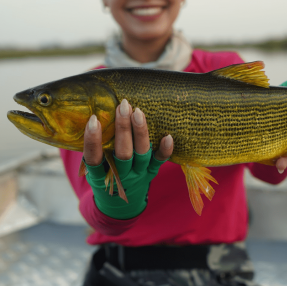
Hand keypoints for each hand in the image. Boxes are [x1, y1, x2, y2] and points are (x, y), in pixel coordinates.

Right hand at [82, 99, 173, 218]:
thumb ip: (92, 150)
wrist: (120, 207)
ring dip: (140, 132)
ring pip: (141, 154)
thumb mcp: (93, 170)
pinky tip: (168, 136)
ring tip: (138, 112)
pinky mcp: (151, 172)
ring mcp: (138, 174)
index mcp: (100, 176)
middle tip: (123, 106)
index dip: (93, 140)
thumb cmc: (103, 179)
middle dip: (122, 128)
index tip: (94, 119)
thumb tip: (91, 116)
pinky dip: (165, 150)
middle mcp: (121, 176)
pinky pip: (159, 162)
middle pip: (123, 153)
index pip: (94, 158)